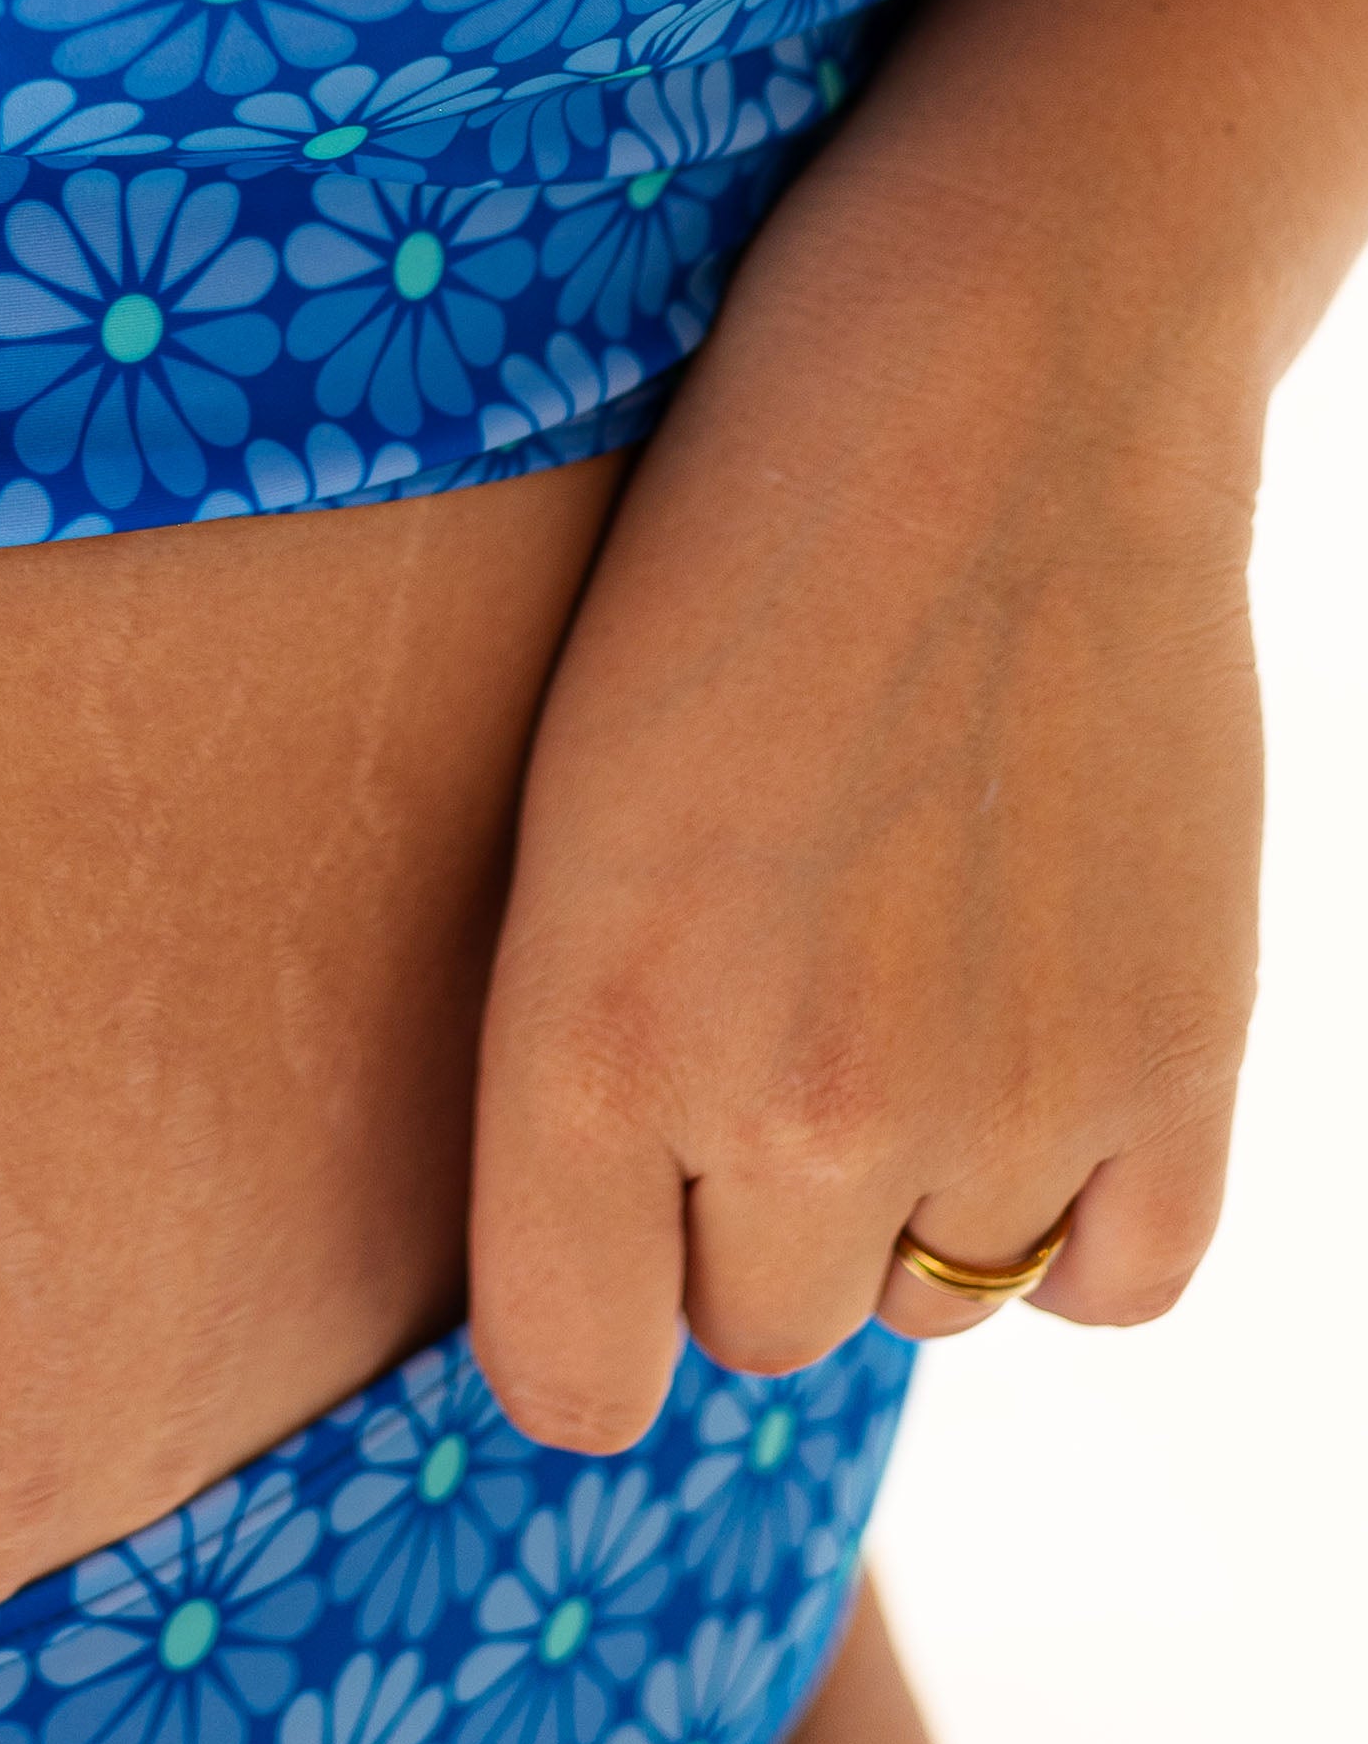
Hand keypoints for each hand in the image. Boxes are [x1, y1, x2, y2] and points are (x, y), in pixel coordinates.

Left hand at [466, 60, 1265, 1450]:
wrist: (992, 362)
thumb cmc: (726, 526)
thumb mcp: (565, 781)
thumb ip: (579, 1030)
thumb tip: (618, 1244)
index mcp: (584, 1028)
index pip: (567, 1381)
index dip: (577, 1318)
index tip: (593, 1236)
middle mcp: (784, 1104)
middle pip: (748, 1322)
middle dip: (736, 1204)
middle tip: (765, 999)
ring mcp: (996, 1096)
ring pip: (924, 1294)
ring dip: (906, 1186)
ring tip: (898, 962)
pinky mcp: (1177, 1059)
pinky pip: (1116, 1282)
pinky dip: (1074, 1206)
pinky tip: (1030, 1048)